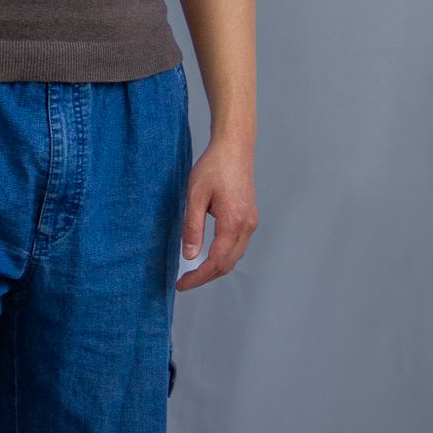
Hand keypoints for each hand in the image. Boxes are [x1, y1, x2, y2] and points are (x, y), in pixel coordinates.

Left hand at [176, 136, 256, 289]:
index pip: (215, 261)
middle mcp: (246, 225)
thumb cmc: (213, 167)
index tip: (181, 284)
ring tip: (193, 272)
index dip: (197, 277)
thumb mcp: (195, 196)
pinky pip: (238, 245)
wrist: (234, 147)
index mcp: (233, 222)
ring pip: (235, 257)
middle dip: (205, 277)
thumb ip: (192, 228)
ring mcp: (251, 222)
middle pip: (228, 264)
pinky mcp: (250, 217)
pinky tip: (208, 255)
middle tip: (184, 282)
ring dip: (215, 268)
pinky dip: (223, 256)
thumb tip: (189, 256)